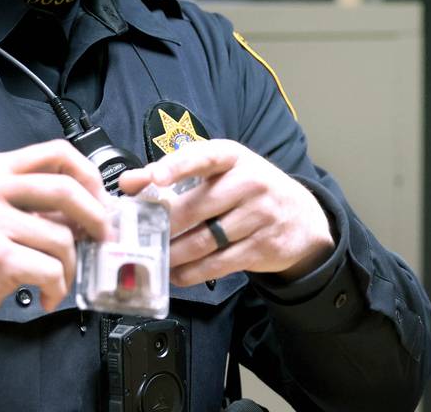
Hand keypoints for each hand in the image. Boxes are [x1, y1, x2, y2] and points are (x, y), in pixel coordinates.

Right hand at [0, 140, 108, 353]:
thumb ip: (36, 200)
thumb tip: (92, 205)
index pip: (57, 151)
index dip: (89, 174)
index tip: (100, 199)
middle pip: (66, 189)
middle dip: (96, 216)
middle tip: (102, 237)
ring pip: (62, 237)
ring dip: (70, 265)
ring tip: (57, 278)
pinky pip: (50, 269)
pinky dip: (57, 287)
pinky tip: (45, 294)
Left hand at [118, 140, 334, 286]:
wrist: (302, 216)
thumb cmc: (246, 188)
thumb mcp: (218, 171)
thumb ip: (174, 172)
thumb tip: (128, 183)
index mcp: (231, 156)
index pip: (202, 157)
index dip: (176, 167)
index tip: (153, 178)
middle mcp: (249, 182)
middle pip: (197, 207)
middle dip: (164, 225)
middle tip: (137, 236)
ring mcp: (260, 215)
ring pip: (205, 240)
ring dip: (175, 253)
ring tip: (154, 258)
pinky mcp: (264, 246)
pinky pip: (221, 263)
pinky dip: (194, 272)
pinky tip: (177, 274)